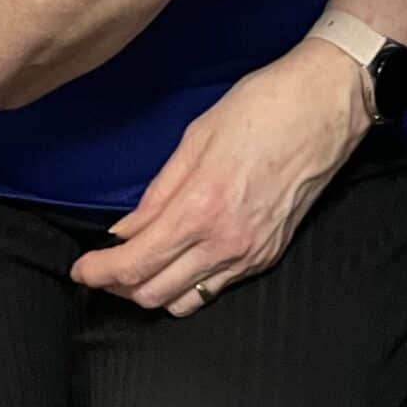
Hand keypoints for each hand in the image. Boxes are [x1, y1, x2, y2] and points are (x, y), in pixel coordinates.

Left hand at [69, 39, 371, 312]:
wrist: (326, 104)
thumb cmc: (262, 107)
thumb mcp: (196, 138)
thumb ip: (157, 193)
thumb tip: (125, 231)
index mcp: (201, 207)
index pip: (135, 264)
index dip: (98, 273)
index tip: (80, 269)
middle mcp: (226, 242)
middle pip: (154, 294)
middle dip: (119, 287)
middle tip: (103, 268)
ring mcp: (251, 254)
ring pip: (185, 302)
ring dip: (152, 291)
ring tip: (137, 267)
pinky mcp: (269, 254)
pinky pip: (217, 288)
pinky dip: (188, 283)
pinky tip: (180, 259)